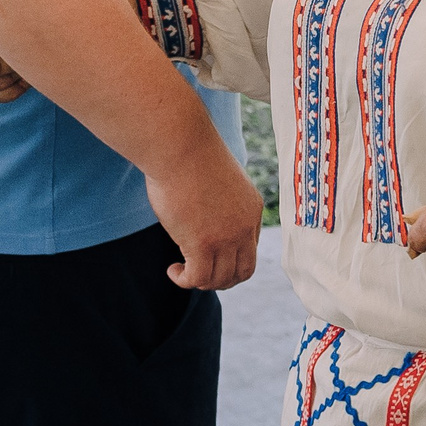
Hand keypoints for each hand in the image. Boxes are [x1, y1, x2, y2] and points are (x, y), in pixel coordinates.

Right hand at [143, 141, 262, 290]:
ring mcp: (226, 237)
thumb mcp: (218, 180)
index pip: (250, 249)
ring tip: (182, 270)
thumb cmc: (191, 154)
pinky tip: (173, 270)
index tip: (209, 256)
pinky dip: (184, 280)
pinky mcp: (202, 244)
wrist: (180, 144)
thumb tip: (204, 219)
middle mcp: (244, 226)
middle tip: (199, 273)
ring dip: (200, 281)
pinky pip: (197, 278)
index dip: (230, 259)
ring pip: (220, 279)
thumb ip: (219, 201)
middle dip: (221, 279)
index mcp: (252, 208)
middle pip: (242, 271)